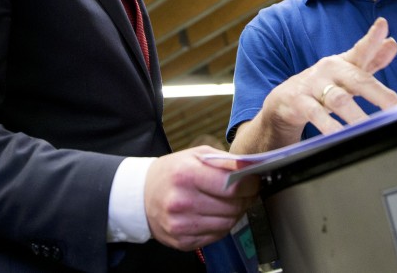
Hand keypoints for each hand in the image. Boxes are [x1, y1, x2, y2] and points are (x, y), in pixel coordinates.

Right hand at [144, 146, 259, 250]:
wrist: (142, 195)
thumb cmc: (173, 172)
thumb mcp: (197, 155)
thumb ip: (226, 160)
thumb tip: (252, 167)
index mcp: (186, 175)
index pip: (233, 186)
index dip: (250, 184)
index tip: (254, 180)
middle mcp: (182, 202)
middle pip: (233, 206)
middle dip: (245, 198)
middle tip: (245, 191)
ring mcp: (181, 225)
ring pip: (228, 223)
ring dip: (235, 212)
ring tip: (228, 202)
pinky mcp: (182, 241)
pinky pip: (217, 236)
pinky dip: (222, 225)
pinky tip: (214, 213)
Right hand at [231, 17, 396, 153]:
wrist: (285, 99)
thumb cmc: (323, 85)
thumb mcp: (346, 72)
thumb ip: (371, 60)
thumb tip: (393, 44)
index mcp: (343, 63)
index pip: (361, 49)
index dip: (372, 38)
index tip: (383, 25)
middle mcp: (329, 70)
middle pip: (357, 79)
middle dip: (379, 95)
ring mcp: (313, 85)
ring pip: (337, 100)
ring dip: (355, 115)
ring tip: (370, 128)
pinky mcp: (299, 102)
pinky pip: (316, 115)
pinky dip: (328, 126)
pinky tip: (339, 136)